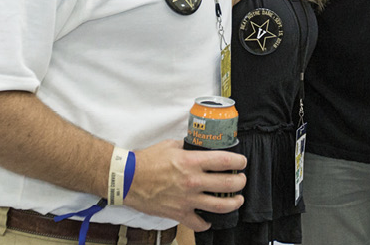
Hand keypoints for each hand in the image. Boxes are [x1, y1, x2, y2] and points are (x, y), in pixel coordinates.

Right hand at [125, 139, 246, 230]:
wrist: (127, 179)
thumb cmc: (146, 161)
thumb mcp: (171, 145)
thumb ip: (188, 147)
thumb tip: (199, 146)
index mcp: (192, 162)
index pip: (225, 160)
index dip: (239, 161)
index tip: (242, 162)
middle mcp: (193, 181)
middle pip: (228, 184)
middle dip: (240, 182)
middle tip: (241, 180)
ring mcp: (187, 200)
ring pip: (220, 206)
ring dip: (234, 203)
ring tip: (237, 200)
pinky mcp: (179, 213)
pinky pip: (199, 224)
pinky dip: (207, 223)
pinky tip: (209, 218)